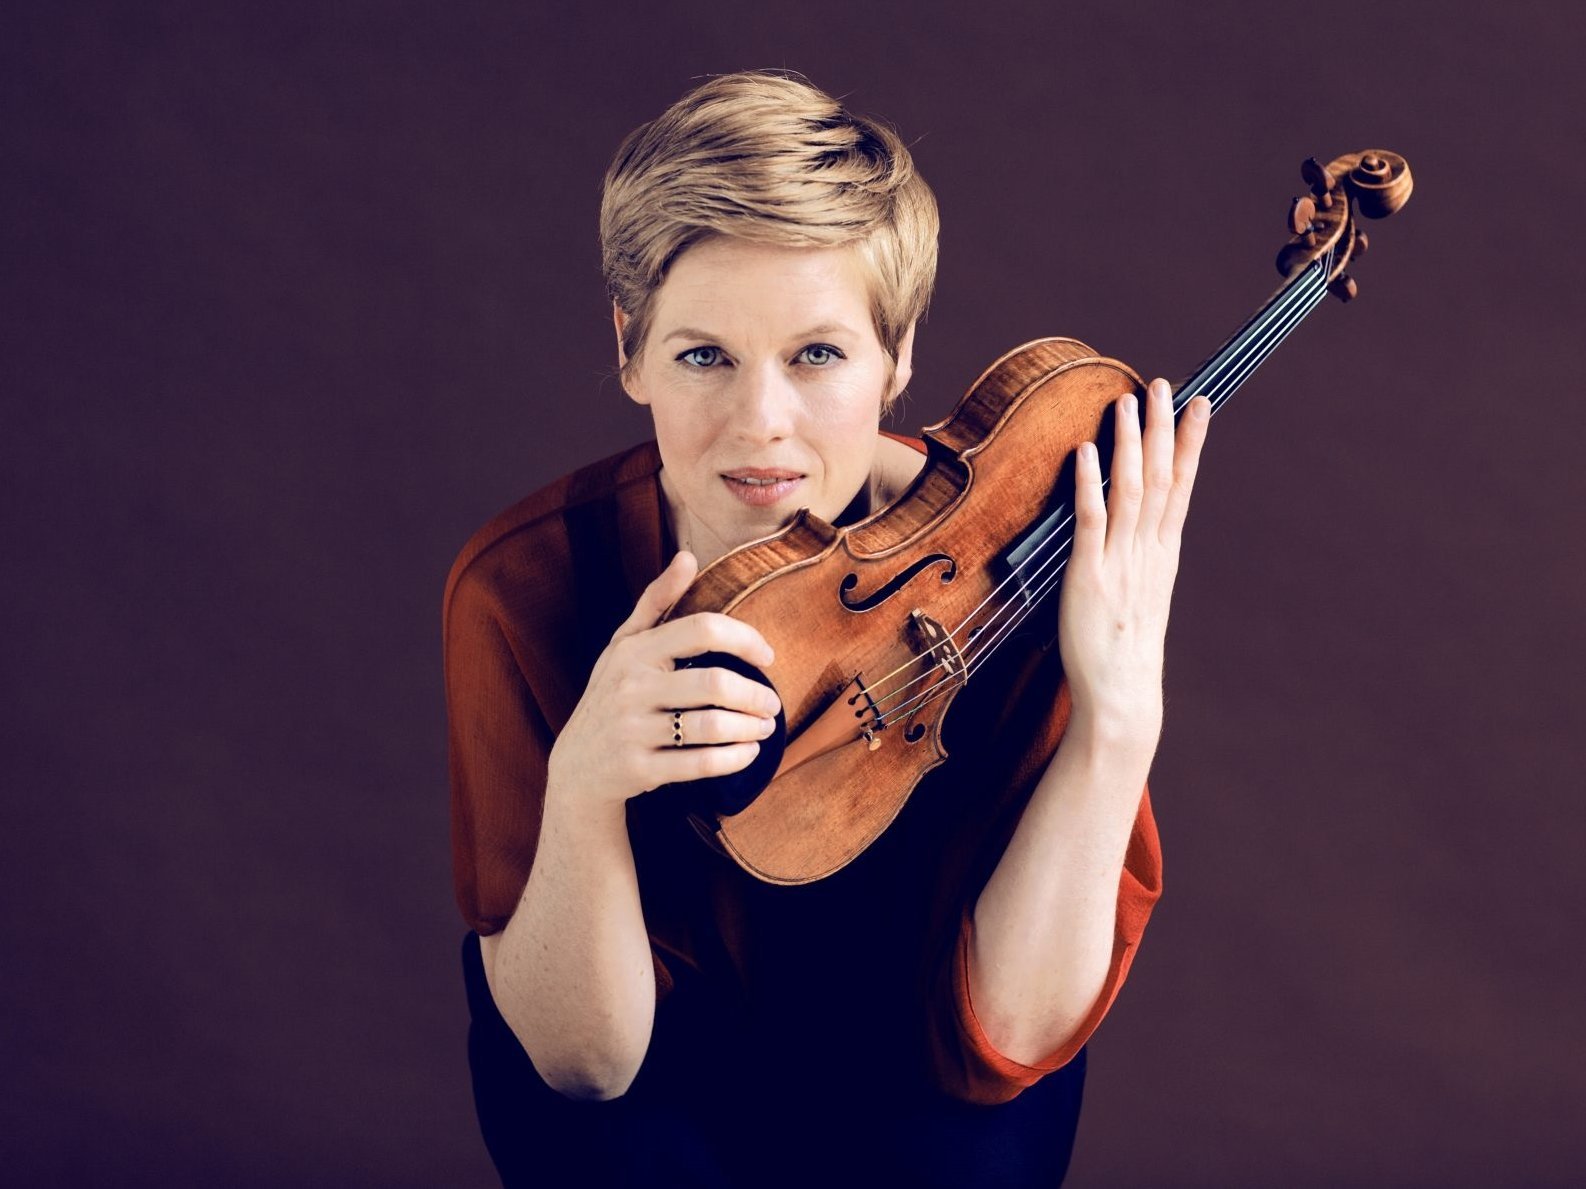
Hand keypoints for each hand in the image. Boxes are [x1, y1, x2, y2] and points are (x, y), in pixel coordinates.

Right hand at [547, 551, 782, 809]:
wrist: (576, 767)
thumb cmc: (611, 696)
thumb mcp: (624, 646)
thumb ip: (657, 601)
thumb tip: (687, 556)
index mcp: (634, 650)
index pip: (702, 629)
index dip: (744, 639)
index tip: (766, 657)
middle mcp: (630, 687)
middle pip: (714, 683)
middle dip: (755, 695)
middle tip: (772, 704)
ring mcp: (633, 730)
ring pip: (711, 727)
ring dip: (750, 728)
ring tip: (765, 728)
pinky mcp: (639, 770)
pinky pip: (700, 765)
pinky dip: (734, 759)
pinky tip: (748, 753)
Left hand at [1058, 378, 1209, 740]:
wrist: (1122, 695)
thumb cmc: (1123, 651)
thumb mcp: (1139, 595)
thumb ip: (1137, 558)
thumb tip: (1128, 528)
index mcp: (1162, 554)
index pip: (1180, 486)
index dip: (1190, 443)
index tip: (1199, 404)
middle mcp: (1148, 552)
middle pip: (1161, 478)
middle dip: (1162, 428)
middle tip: (1162, 384)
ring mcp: (1120, 562)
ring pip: (1130, 491)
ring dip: (1129, 444)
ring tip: (1127, 402)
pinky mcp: (1089, 577)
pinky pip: (1090, 521)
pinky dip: (1089, 484)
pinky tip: (1087, 453)